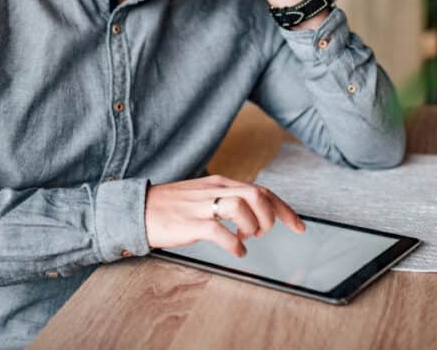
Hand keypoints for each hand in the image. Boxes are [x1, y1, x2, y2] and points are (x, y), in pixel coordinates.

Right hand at [145, 174, 305, 257]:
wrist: (137, 208)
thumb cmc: (170, 206)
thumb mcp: (203, 196)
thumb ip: (227, 201)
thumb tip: (252, 218)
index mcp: (220, 184)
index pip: (263, 191)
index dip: (285, 209)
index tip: (298, 226)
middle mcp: (215, 190)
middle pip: (258, 195)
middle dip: (271, 218)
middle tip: (264, 234)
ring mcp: (202, 206)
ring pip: (242, 207)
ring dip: (253, 227)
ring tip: (246, 239)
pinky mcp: (191, 223)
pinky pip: (221, 231)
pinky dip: (235, 244)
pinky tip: (237, 251)